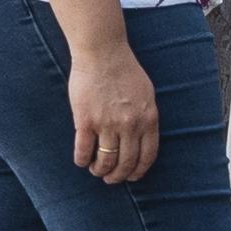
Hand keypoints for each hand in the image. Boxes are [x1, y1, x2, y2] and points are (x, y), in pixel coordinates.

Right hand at [68, 37, 160, 183]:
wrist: (101, 52)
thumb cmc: (124, 68)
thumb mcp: (146, 94)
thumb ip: (146, 116)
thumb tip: (142, 136)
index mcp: (148, 120)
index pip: (147, 156)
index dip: (138, 171)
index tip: (131, 176)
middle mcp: (130, 126)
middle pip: (126, 162)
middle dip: (118, 175)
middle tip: (111, 178)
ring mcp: (108, 124)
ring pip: (106, 160)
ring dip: (100, 170)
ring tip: (96, 170)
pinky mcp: (86, 121)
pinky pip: (84, 149)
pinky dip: (83, 160)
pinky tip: (82, 161)